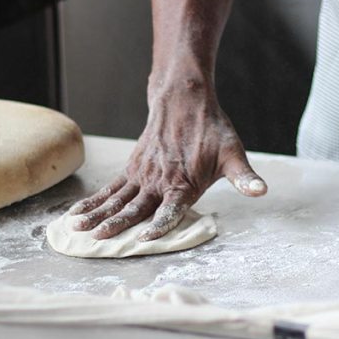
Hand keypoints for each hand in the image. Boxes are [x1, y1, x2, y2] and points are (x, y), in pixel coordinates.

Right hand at [65, 88, 265, 240]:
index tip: (145, 237)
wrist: (185, 100)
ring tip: (78, 229)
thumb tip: (261, 191)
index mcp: (184, 183)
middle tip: (98, 239)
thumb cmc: (212, 131)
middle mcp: (159, 181)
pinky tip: (77, 214)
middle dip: (116, 224)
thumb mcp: (233, 154)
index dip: (160, 224)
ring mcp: (142, 175)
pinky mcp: (132, 169)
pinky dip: (93, 201)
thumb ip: (244, 178)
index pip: (170, 209)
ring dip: (97, 214)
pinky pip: (110, 188)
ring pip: (116, 199)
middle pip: (135, 207)